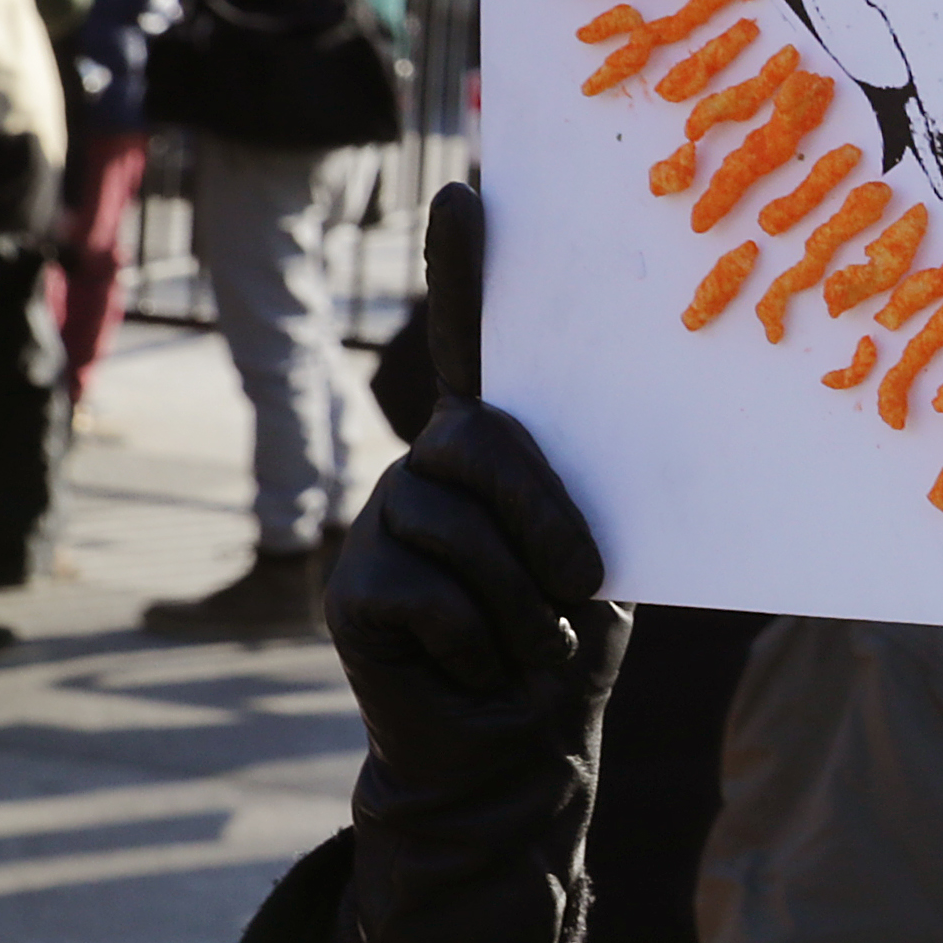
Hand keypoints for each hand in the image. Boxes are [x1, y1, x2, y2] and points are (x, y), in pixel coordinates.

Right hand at [327, 185, 626, 942]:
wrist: (520, 750)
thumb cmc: (567, 641)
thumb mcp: (594, 557)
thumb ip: (575, 491)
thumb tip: (579, 430)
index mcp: (499, 447)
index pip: (474, 341)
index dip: (466, 270)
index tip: (469, 192)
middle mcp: (429, 465)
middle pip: (482, 441)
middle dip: (547, 520)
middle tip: (577, 590)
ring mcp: (382, 518)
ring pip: (460, 529)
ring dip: (522, 606)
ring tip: (525, 643)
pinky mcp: (348, 585)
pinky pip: (427, 594)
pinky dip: (477, 644)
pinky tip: (470, 667)